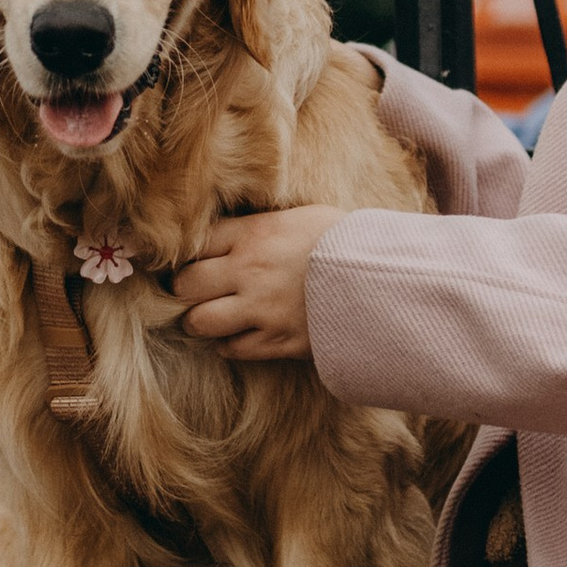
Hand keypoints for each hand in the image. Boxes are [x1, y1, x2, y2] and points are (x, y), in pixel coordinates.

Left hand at [173, 207, 344, 362]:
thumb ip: (258, 226)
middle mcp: (249, 271)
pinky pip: (232, 349)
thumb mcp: (298, 217)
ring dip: (199, 321)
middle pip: (185, 285)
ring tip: (209, 317)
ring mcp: (261, 309)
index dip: (186, 255)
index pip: (194, 244)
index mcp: (254, 234)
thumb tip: (228, 235)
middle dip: (183, 290)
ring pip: (200, 322)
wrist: (383, 280)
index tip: (189, 261)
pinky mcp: (277, 340)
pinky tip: (239, 334)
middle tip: (193, 292)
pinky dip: (229, 344)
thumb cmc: (343, 242)